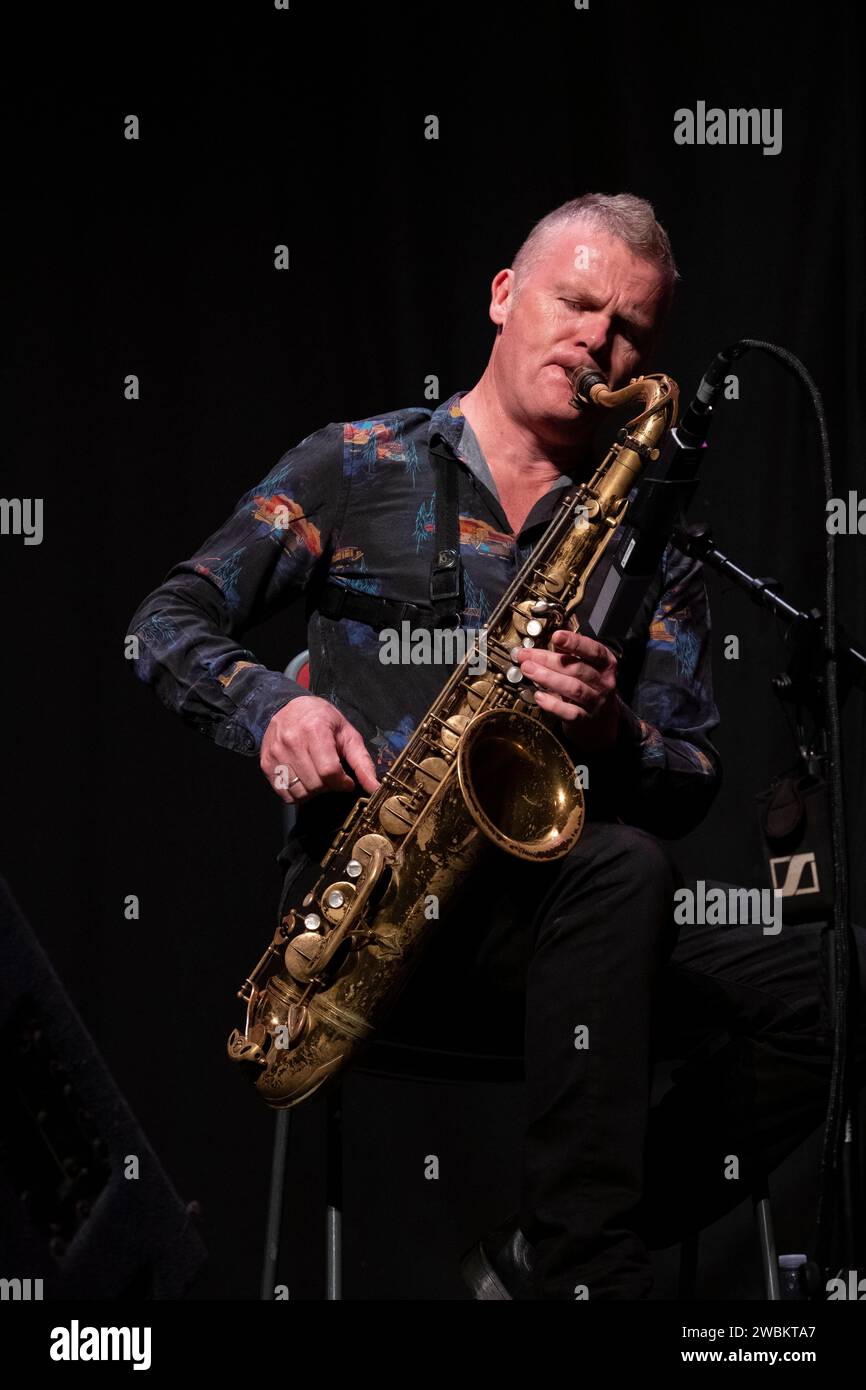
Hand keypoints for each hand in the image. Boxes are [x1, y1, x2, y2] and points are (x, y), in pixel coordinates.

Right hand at [260, 695, 380, 803]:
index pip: (329, 771)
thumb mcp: (347, 734)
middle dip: (329, 786)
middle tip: (332, 776)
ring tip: (317, 775)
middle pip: (315, 784)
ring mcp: (276, 753)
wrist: (288, 707)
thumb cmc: (321, 720)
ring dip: (313, 791)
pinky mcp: (267, 764)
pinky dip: (297, 792)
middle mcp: (292, 741)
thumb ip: (362, 762)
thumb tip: (374, 787)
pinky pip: (284, 793)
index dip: (342, 782)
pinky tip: (303, 778)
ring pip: (300, 792)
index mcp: (315, 730)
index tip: (346, 780)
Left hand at [515, 628, 620, 753]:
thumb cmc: (590, 686)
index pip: (593, 650)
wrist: (601, 719)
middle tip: (526, 655)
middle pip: (576, 668)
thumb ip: (573, 647)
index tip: (556, 636)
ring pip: (573, 688)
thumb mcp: (587, 664)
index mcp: (605, 664)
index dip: (574, 642)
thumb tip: (559, 627)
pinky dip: (552, 704)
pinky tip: (538, 695)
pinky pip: (569, 712)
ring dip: (548, 678)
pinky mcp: (584, 719)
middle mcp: (603, 682)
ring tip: (528, 670)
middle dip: (548, 660)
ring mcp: (594, 701)